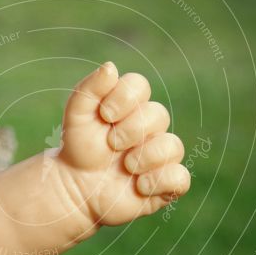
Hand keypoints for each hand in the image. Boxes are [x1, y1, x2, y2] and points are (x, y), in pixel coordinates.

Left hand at [49, 61, 189, 226]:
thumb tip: (111, 67)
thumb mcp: (77, 116)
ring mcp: (159, 156)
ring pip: (173, 146)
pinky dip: (160, 181)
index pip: (139, 85)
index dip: (123, 97)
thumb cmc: (79, 148)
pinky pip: (180, 178)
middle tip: (111, 144)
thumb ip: (90, 89)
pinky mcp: (164, 184)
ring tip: (125, 167)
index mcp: (130, 106)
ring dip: (145, 156)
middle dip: (131, 130)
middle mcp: (150, 127)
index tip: (104, 115)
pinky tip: (139, 186)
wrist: (75, 187)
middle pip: (159, 114)